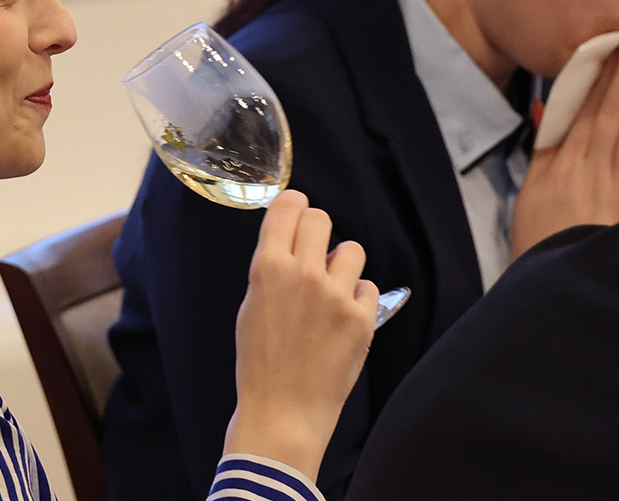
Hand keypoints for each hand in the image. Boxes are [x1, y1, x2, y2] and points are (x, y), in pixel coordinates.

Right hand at [223, 190, 378, 480]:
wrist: (283, 412)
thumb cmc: (260, 363)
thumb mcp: (251, 306)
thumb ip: (271, 270)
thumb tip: (291, 246)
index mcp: (267, 268)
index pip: (289, 206)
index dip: (294, 208)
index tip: (296, 216)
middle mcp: (303, 274)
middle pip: (321, 218)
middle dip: (316, 232)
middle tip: (313, 254)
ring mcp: (336, 296)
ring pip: (351, 249)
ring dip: (341, 265)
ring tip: (331, 290)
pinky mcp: (362, 319)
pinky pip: (368, 287)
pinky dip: (358, 299)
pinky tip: (343, 319)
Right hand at [511, 22, 618, 260]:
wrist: (563, 288)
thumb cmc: (539, 243)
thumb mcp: (528, 193)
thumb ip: (542, 149)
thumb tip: (546, 109)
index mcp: (562, 164)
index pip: (584, 109)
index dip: (598, 75)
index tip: (610, 43)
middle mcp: (593, 169)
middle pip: (613, 112)